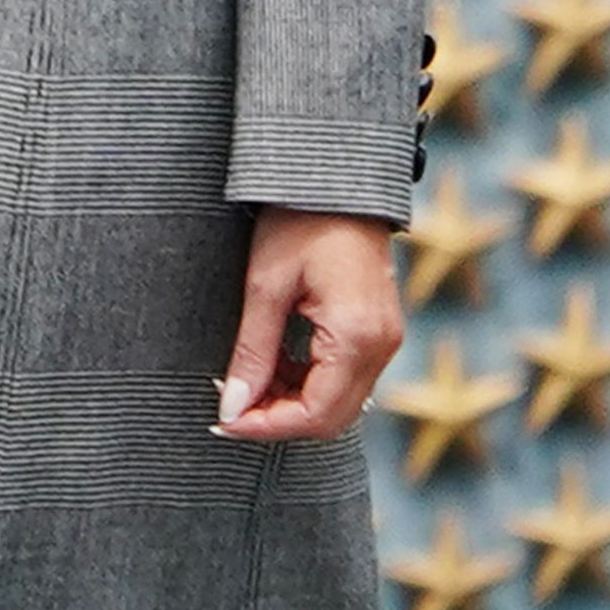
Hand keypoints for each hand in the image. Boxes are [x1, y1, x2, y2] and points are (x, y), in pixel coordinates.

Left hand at [214, 208, 402, 442]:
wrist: (338, 182)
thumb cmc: (299, 223)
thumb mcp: (265, 288)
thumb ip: (252, 353)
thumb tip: (232, 406)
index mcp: (356, 336)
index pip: (314, 414)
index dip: (266, 427)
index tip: (225, 420)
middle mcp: (380, 346)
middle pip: (331, 418)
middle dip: (278, 420)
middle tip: (230, 406)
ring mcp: (384, 340)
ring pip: (339, 403)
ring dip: (291, 402)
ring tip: (246, 381)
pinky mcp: (378, 332)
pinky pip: (345, 378)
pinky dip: (307, 383)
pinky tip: (273, 364)